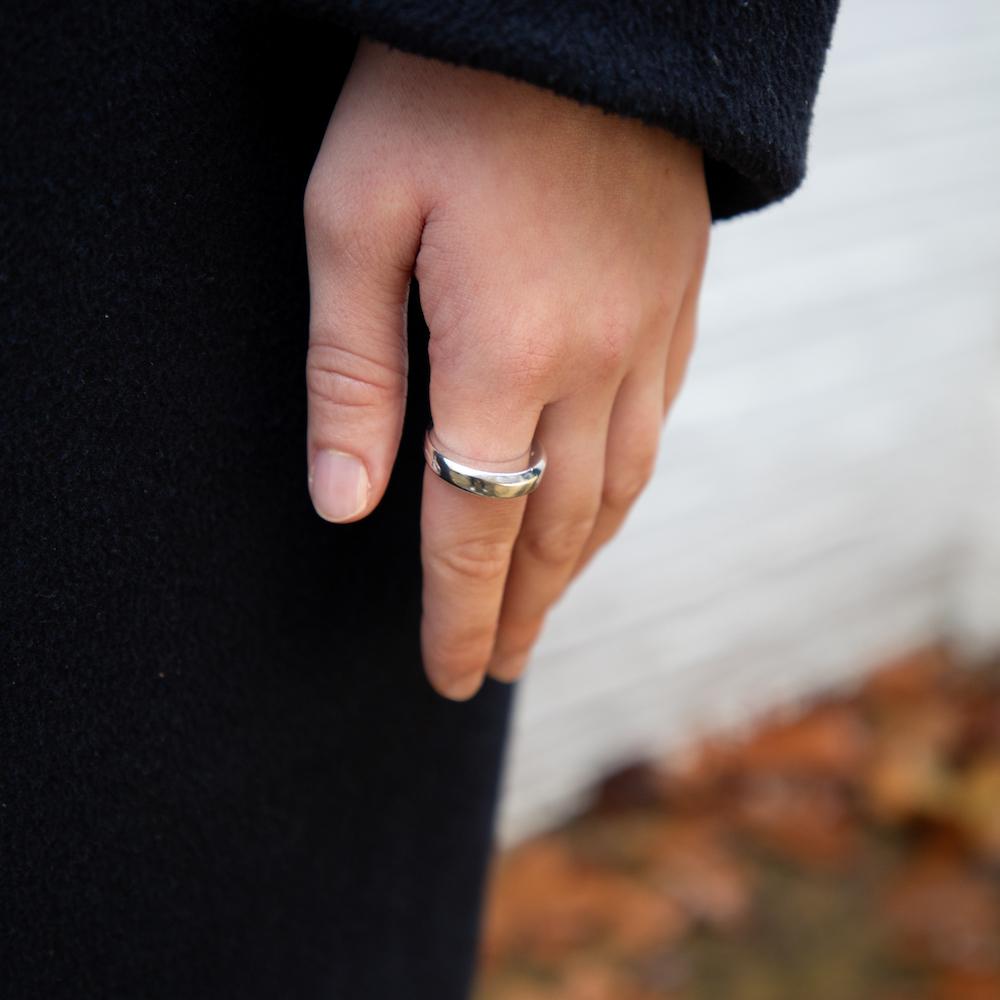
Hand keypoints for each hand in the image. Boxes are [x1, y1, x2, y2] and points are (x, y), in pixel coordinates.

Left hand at [304, 41, 709, 699]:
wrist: (581, 5)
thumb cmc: (439, 94)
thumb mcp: (354, 218)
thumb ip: (352, 372)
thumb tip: (343, 502)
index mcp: (503, 351)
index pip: (473, 527)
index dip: (458, 613)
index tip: (451, 675)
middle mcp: (593, 361)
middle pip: (554, 527)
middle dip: (519, 609)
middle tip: (498, 667)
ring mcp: (649, 333)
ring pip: (617, 490)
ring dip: (575, 564)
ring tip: (542, 610)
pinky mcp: (677, 301)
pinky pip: (655, 426)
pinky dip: (620, 491)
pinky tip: (599, 510)